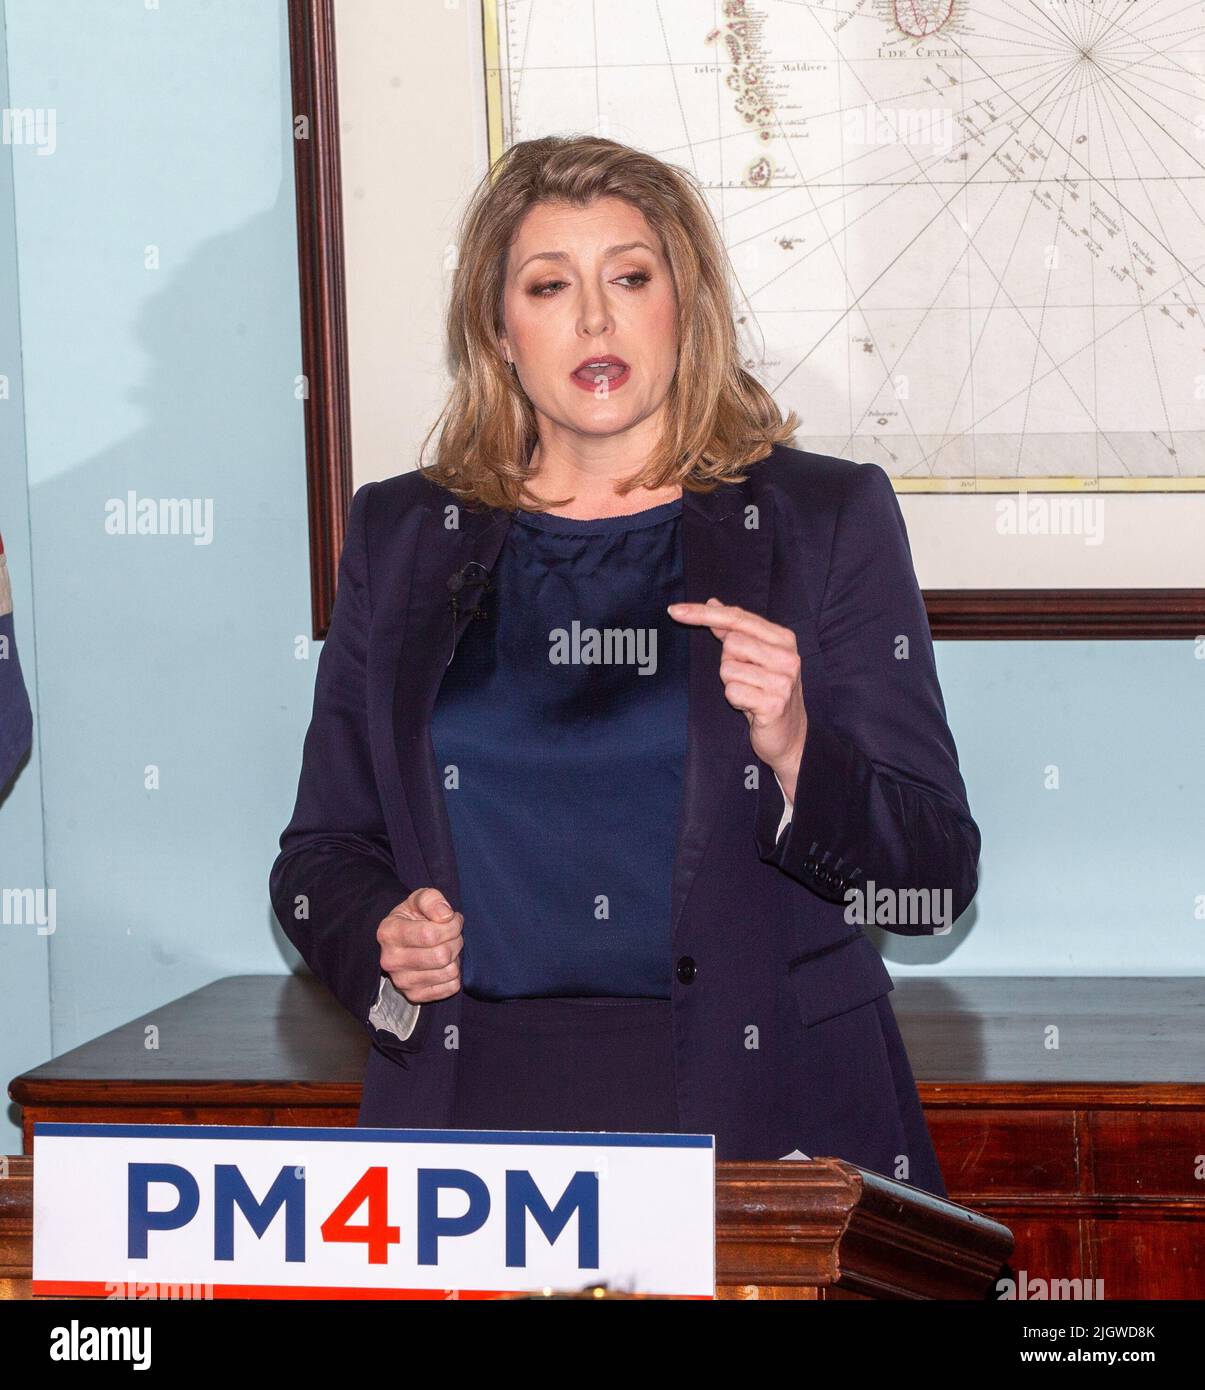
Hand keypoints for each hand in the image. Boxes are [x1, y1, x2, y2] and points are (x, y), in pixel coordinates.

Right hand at [376, 887, 463, 1003]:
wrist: (401, 941)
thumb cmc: (413, 917)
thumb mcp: (418, 899)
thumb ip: (431, 899)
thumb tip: (446, 915)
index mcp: (389, 933)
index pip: (430, 935)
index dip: (451, 926)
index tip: (453, 919)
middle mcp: (391, 960)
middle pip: (441, 955)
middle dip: (456, 940)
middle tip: (453, 934)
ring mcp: (401, 981)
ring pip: (449, 972)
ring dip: (456, 957)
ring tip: (447, 948)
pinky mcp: (414, 996)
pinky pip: (451, 987)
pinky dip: (454, 975)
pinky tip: (444, 964)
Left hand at [666, 597, 807, 800]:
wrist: (790, 735)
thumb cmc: (767, 693)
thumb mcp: (754, 658)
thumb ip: (735, 630)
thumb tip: (712, 602)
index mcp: (783, 638)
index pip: (737, 617)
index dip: (703, 614)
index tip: (674, 610)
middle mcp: (787, 656)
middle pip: (730, 642)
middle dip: (728, 661)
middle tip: (747, 678)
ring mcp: (783, 680)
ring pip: (728, 668)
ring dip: (731, 683)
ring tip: (750, 693)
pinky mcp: (774, 703)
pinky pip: (732, 691)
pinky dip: (735, 700)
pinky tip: (751, 707)